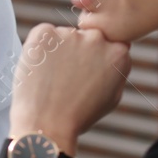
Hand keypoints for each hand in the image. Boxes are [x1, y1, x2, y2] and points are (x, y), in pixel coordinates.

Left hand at [10, 24, 130, 142]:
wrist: (47, 124)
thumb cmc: (78, 116)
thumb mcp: (112, 96)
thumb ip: (116, 70)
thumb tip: (115, 53)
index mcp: (118, 53)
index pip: (108, 43)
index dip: (93, 58)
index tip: (84, 71)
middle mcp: (97, 38)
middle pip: (86, 36)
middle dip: (77, 51)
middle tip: (64, 76)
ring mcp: (70, 34)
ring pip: (63, 36)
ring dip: (57, 50)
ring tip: (50, 78)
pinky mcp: (45, 33)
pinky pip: (43, 35)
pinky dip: (39, 48)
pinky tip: (39, 70)